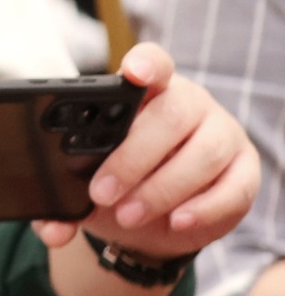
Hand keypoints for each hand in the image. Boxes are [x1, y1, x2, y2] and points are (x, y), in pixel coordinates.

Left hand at [33, 41, 255, 268]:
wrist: (158, 218)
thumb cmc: (122, 182)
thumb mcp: (88, 187)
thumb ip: (65, 204)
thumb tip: (51, 231)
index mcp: (147, 94)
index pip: (153, 65)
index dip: (146, 64)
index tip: (133, 74)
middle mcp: (190, 105)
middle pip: (170, 117)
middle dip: (132, 158)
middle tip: (101, 192)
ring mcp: (223, 134)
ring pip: (203, 154)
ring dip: (161, 189)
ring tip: (128, 215)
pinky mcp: (245, 170)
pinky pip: (233, 187)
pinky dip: (203, 208)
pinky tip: (177, 221)